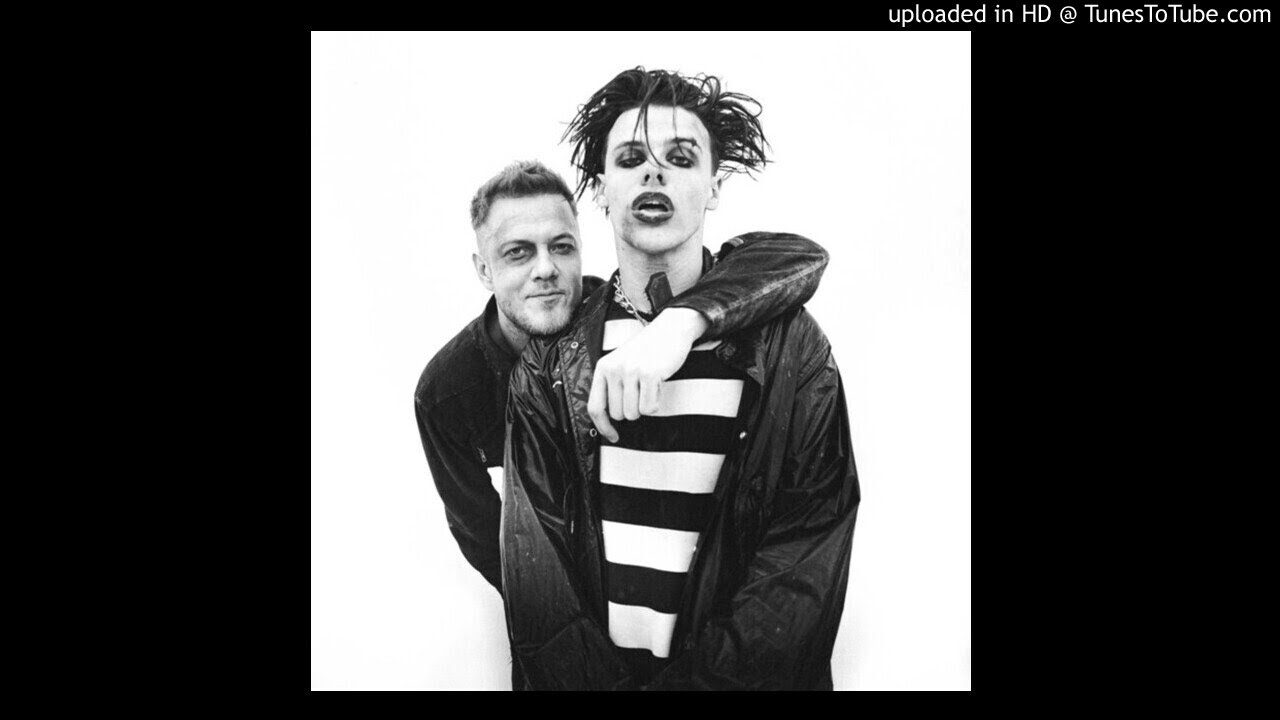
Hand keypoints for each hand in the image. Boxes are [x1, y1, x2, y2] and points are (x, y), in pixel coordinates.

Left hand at [588, 307, 709, 442]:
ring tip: (649, 387)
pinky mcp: (649, 375)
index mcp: (603, 367)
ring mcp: (631, 371)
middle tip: (641, 392)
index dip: (603, 427)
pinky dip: (656, 403)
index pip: (595, 407)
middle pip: (618, 414)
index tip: (613, 436)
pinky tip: (658, 385)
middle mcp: (613, 369)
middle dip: (632, 410)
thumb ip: (612, 385)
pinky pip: (649, 409)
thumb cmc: (647, 351)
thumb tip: (609, 421)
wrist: (670, 329)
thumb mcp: (621, 363)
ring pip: (633, 414)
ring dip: (644, 406)